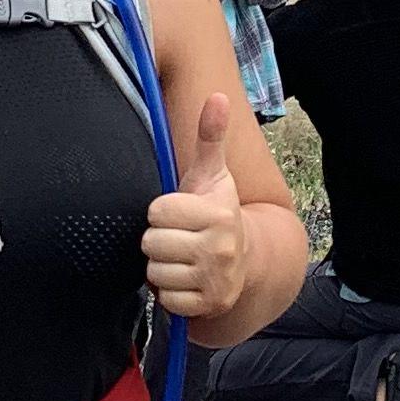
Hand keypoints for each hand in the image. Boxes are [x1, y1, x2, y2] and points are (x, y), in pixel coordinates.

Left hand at [142, 92, 249, 319]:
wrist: (247, 262)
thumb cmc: (217, 214)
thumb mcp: (214, 176)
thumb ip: (210, 137)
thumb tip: (217, 96)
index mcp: (217, 213)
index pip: (157, 211)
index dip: (161, 211)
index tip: (178, 214)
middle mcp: (220, 248)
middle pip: (152, 243)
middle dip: (159, 239)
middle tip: (178, 237)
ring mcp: (214, 279)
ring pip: (155, 271)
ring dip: (162, 266)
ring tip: (181, 257)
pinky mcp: (207, 304)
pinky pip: (164, 297)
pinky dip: (169, 291)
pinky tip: (184, 278)